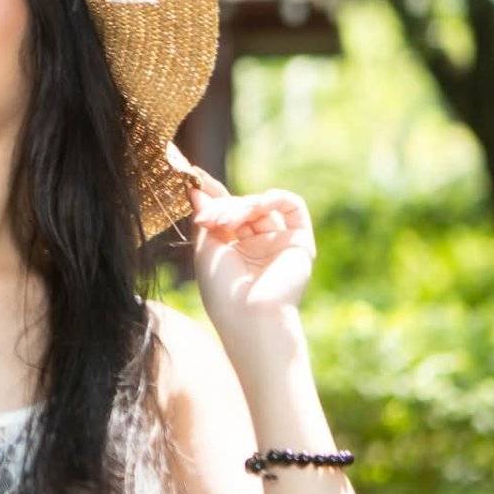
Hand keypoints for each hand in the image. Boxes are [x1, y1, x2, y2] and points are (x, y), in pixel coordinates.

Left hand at [182, 163, 315, 334]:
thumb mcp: (205, 249)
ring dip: (241, 206)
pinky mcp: (300, 241)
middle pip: (241, 206)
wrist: (249, 316)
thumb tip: (196, 188)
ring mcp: (278, 242)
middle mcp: (257, 245)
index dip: (211, 194)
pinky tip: (256, 206)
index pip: (226, 213)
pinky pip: (292, 205)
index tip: (193, 177)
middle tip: (207, 218)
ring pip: (262, 205)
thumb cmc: (222, 290)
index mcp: (234, 250)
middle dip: (222, 206)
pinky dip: (273, 198)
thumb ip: (205, 216)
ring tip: (225, 222)